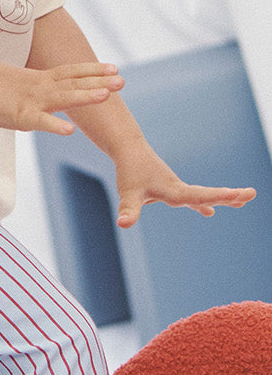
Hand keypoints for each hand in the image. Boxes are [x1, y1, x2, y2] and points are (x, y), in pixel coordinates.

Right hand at [0, 59, 124, 135]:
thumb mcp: (16, 86)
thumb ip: (32, 92)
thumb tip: (40, 98)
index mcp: (40, 80)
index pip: (71, 72)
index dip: (92, 70)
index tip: (113, 67)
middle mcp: (40, 88)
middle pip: (74, 83)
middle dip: (99, 81)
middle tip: (122, 80)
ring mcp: (32, 101)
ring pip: (64, 98)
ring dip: (86, 96)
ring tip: (106, 95)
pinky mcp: (19, 116)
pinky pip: (40, 122)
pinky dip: (55, 126)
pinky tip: (70, 131)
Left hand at [114, 148, 256, 227]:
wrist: (129, 150)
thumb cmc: (129, 171)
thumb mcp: (128, 194)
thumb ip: (128, 210)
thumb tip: (123, 224)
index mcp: (174, 190)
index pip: (198, 196)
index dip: (217, 197)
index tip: (237, 194)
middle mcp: (180, 189)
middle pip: (208, 194)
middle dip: (229, 196)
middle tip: (251, 194)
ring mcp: (178, 188)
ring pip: (203, 195)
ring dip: (223, 198)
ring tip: (242, 201)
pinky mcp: (172, 188)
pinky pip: (192, 197)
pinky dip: (202, 204)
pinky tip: (209, 212)